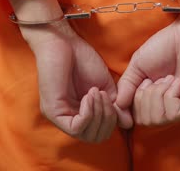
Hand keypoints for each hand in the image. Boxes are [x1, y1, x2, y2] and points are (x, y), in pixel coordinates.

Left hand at [23, 21, 117, 142]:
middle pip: (95, 137)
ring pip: (86, 135)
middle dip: (108, 119)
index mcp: (80, 113)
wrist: (64, 42)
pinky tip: (89, 95)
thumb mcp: (105, 85)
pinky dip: (88, 113)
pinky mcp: (52, 111)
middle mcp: (68, 118)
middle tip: (106, 96)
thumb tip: (127, 124)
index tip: (113, 98)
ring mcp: (59, 116)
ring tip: (97, 92)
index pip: (100, 133)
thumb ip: (115, 105)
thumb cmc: (82, 59)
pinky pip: (75, 127)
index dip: (112, 120)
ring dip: (98, 114)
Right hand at [116, 14, 179, 126]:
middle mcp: (171, 108)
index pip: (136, 119)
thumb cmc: (164, 47)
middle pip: (144, 121)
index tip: (139, 84)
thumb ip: (125, 89)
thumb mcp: (136, 68)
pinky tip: (177, 80)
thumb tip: (117, 107)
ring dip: (156, 94)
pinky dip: (169, 95)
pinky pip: (172, 113)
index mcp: (156, 101)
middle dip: (143, 96)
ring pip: (158, 119)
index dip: (130, 105)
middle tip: (154, 79)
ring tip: (167, 77)